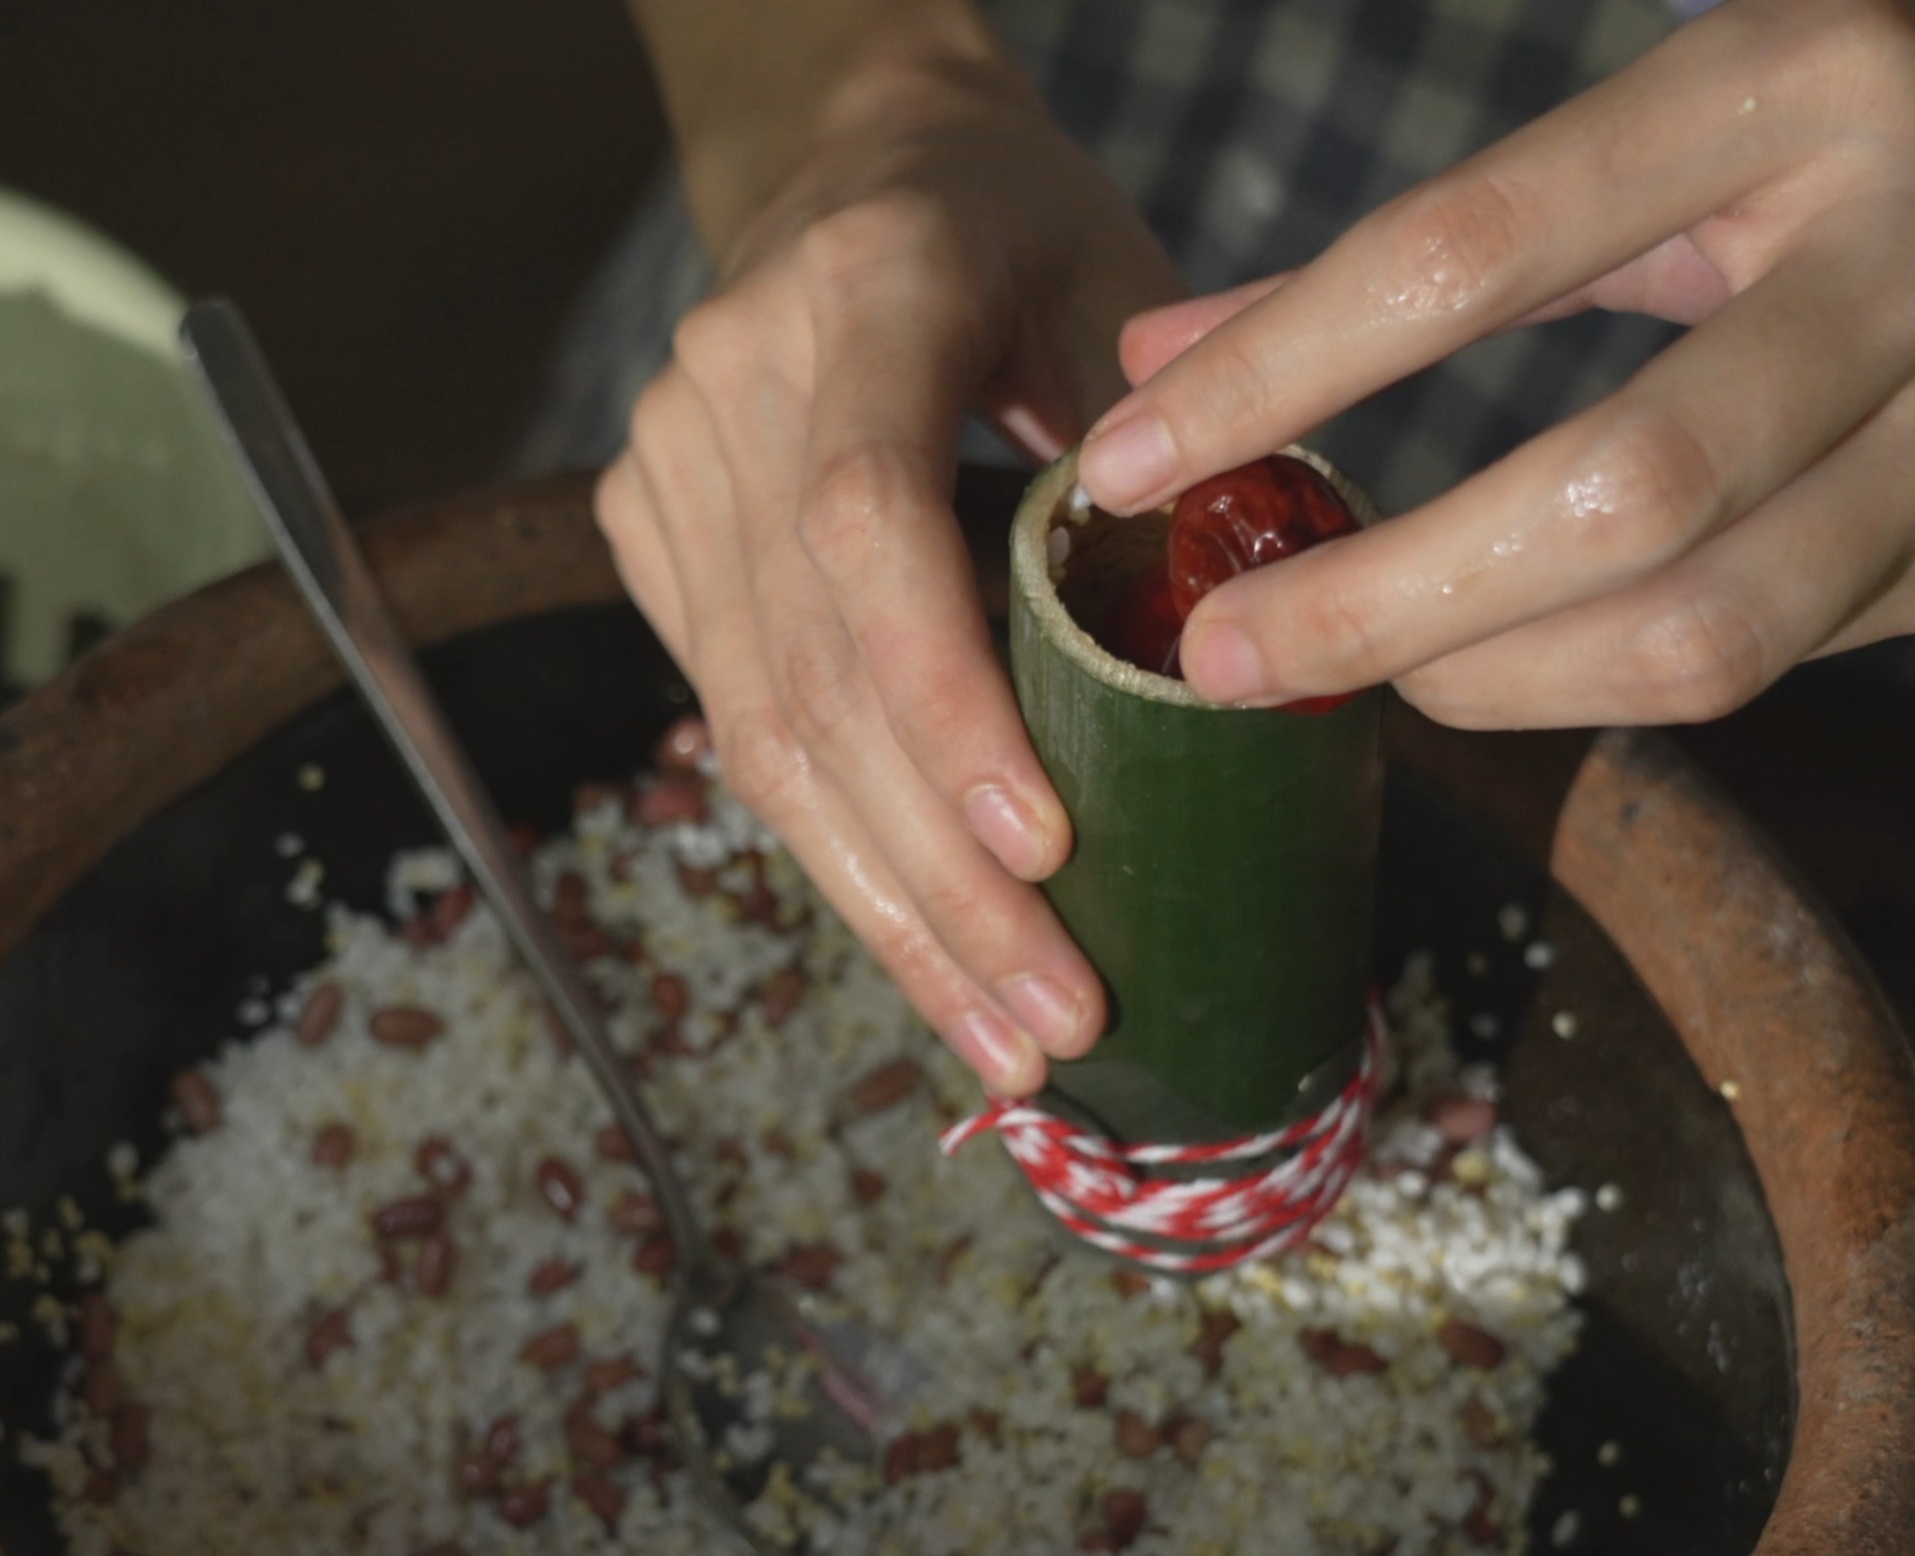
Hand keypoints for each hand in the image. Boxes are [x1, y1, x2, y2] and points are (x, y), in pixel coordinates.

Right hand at [597, 17, 1177, 1093]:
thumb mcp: (1122, 276)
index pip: (865, 526)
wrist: (846, 159)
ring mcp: (665, 474)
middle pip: (810, 678)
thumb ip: (1186, 433)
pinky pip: (743, 731)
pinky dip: (845, 855)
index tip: (1044, 844)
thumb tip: (1264, 650)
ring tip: (1001, 1036)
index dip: (944, 701)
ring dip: (889, 909)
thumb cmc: (1016, 223)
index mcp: (854, 296)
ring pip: (760, 737)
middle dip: (937, 878)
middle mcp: (725, 390)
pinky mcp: (650, 543)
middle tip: (1054, 1021)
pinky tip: (928, 957)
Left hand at [1076, 0, 1914, 727]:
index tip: (1132, 461)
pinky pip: (1781, 657)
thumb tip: (1155, 369)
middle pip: (1610, 490)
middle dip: (1382, 601)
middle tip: (1220, 656)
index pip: (1479, 248)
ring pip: (1707, 626)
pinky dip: (1612, 675)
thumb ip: (1428, 239)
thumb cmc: (1887, 101)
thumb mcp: (1684, 106)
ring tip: (1353, 678)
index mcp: (1802, 80)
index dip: (1281, 374)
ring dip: (1489, 680)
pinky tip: (1516, 659)